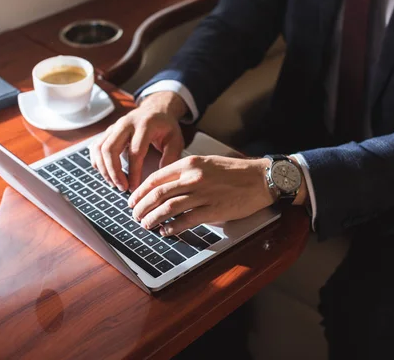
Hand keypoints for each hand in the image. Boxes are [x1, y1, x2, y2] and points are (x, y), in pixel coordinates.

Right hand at [90, 91, 186, 191]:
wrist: (156, 109)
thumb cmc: (166, 127)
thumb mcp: (176, 140)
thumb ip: (171, 157)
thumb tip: (160, 178)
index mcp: (145, 125)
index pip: (135, 151)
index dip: (133, 172)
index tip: (135, 187)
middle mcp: (126, 123)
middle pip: (111, 149)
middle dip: (114, 172)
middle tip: (122, 188)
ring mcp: (114, 126)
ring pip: (100, 148)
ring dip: (104, 169)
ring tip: (115, 184)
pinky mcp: (108, 131)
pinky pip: (96, 147)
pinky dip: (98, 162)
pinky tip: (107, 173)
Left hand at [127, 155, 274, 234]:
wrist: (260, 179)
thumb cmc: (235, 172)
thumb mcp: (207, 163)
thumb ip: (187, 172)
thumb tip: (165, 186)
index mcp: (191, 164)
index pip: (156, 178)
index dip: (140, 191)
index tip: (133, 200)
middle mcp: (194, 178)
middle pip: (158, 193)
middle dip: (141, 207)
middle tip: (135, 215)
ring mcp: (203, 194)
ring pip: (168, 207)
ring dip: (152, 218)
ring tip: (146, 224)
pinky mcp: (213, 210)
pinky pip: (186, 220)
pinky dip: (172, 227)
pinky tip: (166, 231)